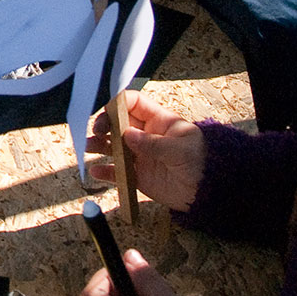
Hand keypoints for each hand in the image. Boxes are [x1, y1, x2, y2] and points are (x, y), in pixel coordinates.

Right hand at [86, 91, 205, 212]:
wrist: (208, 192)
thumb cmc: (201, 162)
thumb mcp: (181, 149)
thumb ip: (154, 143)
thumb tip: (128, 135)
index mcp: (158, 121)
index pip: (134, 104)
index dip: (118, 103)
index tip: (106, 111)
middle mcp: (146, 136)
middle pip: (118, 123)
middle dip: (104, 125)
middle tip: (97, 132)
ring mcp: (140, 156)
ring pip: (113, 146)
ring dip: (99, 145)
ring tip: (88, 147)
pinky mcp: (137, 176)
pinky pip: (117, 172)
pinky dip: (105, 172)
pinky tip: (96, 171)